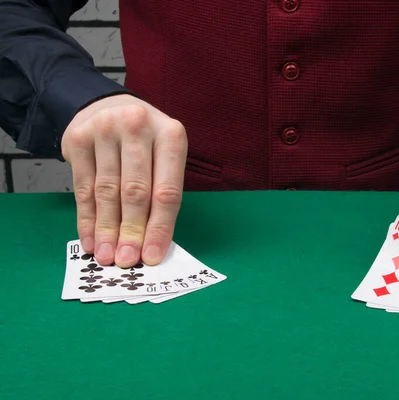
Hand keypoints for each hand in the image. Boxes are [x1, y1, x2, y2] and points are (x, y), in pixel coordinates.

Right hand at [61, 94, 187, 267]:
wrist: (109, 107)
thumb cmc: (145, 142)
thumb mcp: (164, 157)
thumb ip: (162, 192)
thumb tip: (152, 244)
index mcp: (171, 135)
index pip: (167, 190)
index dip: (159, 227)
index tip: (152, 256)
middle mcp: (138, 127)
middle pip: (135, 191)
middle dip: (131, 231)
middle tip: (127, 261)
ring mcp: (105, 129)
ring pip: (106, 191)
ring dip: (107, 229)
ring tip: (107, 256)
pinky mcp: (77, 138)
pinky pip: (82, 187)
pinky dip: (87, 218)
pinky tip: (90, 240)